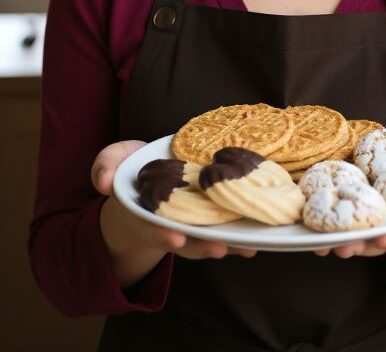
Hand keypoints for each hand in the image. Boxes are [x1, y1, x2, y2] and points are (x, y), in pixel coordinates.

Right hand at [92, 141, 255, 286]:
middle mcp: (166, 222)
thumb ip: (103, 169)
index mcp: (142, 213)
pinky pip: (222, 225)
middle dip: (201, 245)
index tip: (173, 238)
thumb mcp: (111, 163)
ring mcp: (187, 220)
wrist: (145, 170)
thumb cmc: (127, 167)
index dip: (162, 234)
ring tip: (246, 247)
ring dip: (227, 243)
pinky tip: (256, 237)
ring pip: (207, 237)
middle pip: (185, 240)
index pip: (152, 227)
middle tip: (218, 248)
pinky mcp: (205, 213)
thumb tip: (103, 182)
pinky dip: (238, 232)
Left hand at [314, 139, 385, 260]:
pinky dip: (329, 229)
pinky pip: (345, 221)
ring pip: (359, 236)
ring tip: (322, 245)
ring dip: (341, 241)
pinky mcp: (359, 208)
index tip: (385, 240)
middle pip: (380, 238)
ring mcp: (378, 218)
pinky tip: (312, 233)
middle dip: (362, 245)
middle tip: (344, 248)